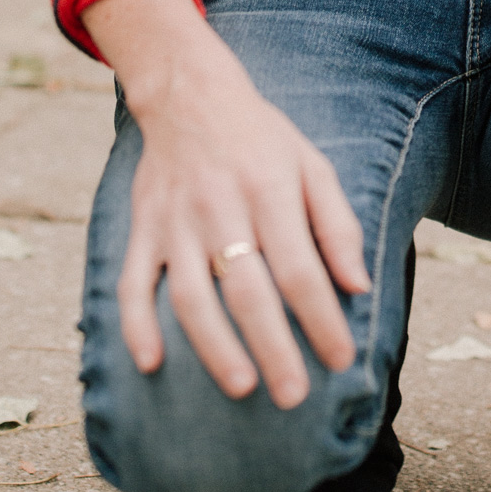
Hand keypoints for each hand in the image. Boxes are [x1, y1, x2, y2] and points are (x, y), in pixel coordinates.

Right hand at [84, 0, 369, 406]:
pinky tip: (151, 364)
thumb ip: (337, 224)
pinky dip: (136, 325)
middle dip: (273, 347)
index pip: (299, 269)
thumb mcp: (312, 165)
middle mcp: (220, 208)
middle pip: (246, 290)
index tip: (341, 359)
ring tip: (241, 387)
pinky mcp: (142, 228)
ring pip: (189, 295)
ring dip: (213, 346)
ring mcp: (175, 221)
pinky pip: (132, 282)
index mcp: (269, 190)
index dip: (321, 318)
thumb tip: (358, 286)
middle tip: (294, 396)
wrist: (189, 95)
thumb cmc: (263, 139)